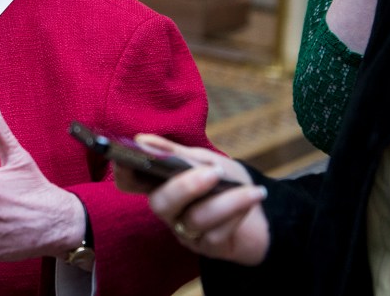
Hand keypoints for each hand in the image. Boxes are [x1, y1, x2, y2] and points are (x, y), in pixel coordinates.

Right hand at [112, 134, 268, 264]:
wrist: (265, 210)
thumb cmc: (227, 181)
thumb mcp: (204, 160)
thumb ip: (175, 154)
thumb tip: (142, 140)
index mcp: (160, 184)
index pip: (130, 182)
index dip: (124, 173)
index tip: (127, 159)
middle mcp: (168, 210)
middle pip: (160, 203)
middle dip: (185, 187)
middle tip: (213, 171)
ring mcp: (186, 232)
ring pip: (194, 220)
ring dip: (224, 202)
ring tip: (248, 189)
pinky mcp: (209, 248)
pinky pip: (217, 234)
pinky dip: (237, 213)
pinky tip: (253, 199)